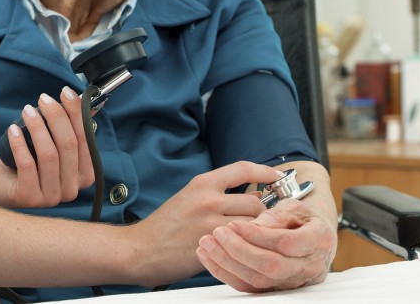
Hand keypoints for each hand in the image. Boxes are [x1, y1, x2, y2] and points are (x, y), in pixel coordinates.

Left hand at [0, 87, 94, 207]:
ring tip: (26, 110)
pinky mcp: (30, 198)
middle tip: (43, 99)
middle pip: (69, 145)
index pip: (86, 140)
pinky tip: (13, 130)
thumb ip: (68, 125)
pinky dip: (20, 144)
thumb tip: (82, 99)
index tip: (65, 92)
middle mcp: (72, 189)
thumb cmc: (27, 160)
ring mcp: (52, 197)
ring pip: (49, 155)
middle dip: (56, 116)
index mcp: (84, 175)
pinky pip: (28, 166)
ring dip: (38, 127)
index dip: (76, 114)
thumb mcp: (50, 142)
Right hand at [132, 161, 283, 284]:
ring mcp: (210, 222)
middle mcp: (208, 198)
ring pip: (253, 224)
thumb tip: (254, 194)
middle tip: (261, 222)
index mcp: (202, 183)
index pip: (243, 169)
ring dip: (256, 232)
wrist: (142, 248)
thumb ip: (219, 194)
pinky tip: (239, 249)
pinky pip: (243, 242)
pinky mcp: (213, 244)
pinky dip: (246, 245)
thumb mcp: (189, 198)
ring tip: (249, 238)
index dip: (265, 171)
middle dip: (262, 213)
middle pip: (255, 202)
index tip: (278, 176)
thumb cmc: (165, 226)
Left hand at [196, 196, 336, 291]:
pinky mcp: (274, 287)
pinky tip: (208, 257)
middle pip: (271, 266)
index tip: (234, 223)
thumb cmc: (301, 217)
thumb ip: (275, 215)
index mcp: (318, 240)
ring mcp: (291, 280)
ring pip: (257, 280)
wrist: (310, 235)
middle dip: (239, 250)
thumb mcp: (294, 207)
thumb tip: (253, 224)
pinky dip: (224, 273)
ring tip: (206, 243)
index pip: (286, 243)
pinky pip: (247, 286)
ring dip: (227, 262)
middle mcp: (308, 266)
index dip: (258, 235)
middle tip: (218, 232)